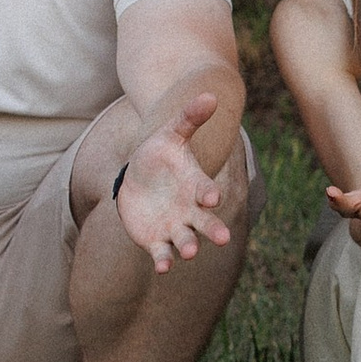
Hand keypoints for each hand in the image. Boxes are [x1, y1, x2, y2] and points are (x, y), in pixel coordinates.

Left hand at [118, 89, 235, 273]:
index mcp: (194, 185)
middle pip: (205, 222)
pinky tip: (163, 267)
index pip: (205, 190)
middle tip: (222, 239)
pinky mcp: (156, 241)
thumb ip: (189, 118)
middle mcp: (189, 210)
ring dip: (189, 246)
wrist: (138, 178)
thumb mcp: (170, 133)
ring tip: (191, 252)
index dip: (208, 193)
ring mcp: (174, 227)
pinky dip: (164, 260)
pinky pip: (162, 253)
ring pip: (186, 240)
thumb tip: (209, 95)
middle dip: (213, 230)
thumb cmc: (159, 154)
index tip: (211, 197)